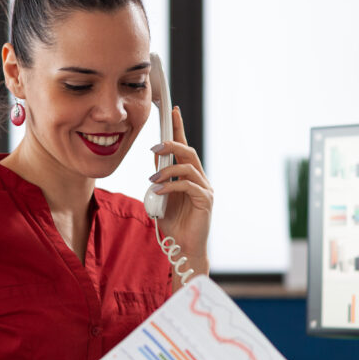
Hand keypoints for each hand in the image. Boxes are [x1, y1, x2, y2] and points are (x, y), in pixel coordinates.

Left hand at [149, 106, 212, 282]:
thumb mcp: (161, 196)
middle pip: (188, 152)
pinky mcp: (205, 201)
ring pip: (188, 167)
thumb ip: (160, 177)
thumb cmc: (173, 224)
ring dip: (167, 169)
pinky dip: (171, 186)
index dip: (178, 128)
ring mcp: (205, 189)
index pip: (184, 147)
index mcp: (190, 176)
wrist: (182, 248)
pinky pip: (188, 186)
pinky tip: (158, 190)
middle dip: (171, 145)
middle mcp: (200, 179)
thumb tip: (155, 157)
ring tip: (152, 178)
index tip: (172, 111)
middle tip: (154, 147)